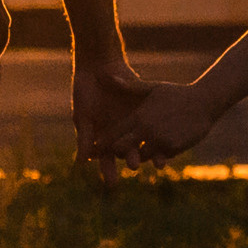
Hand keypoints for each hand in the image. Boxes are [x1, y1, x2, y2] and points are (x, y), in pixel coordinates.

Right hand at [71, 59, 150, 179]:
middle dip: (130, 160)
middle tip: (133, 166)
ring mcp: (133, 121)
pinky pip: (154, 125)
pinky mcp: (144, 110)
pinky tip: (166, 142)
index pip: (106, 158)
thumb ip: (85, 138)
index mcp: (102, 136)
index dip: (108, 170)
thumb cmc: (86, 91)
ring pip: (142, 141)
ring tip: (156, 161)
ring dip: (149, 152)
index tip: (112, 182)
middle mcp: (119, 132)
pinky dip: (160, 134)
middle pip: (126, 152)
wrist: (98, 66)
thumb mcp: (83, 115)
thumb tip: (81, 163)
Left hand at [101, 82, 222, 166]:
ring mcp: (160, 140)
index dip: (105, 142)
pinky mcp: (173, 148)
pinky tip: (157, 152)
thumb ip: (130, 87)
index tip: (97, 148)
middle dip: (119, 153)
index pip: (115, 133)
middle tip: (118, 154)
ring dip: (139, 156)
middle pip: (123, 149)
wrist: (204, 102)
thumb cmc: (176, 93)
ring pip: (141, 157)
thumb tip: (107, 76)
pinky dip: (157, 156)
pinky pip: (159, 158)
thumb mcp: (152, 88)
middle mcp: (147, 129)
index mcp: (139, 115)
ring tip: (136, 155)